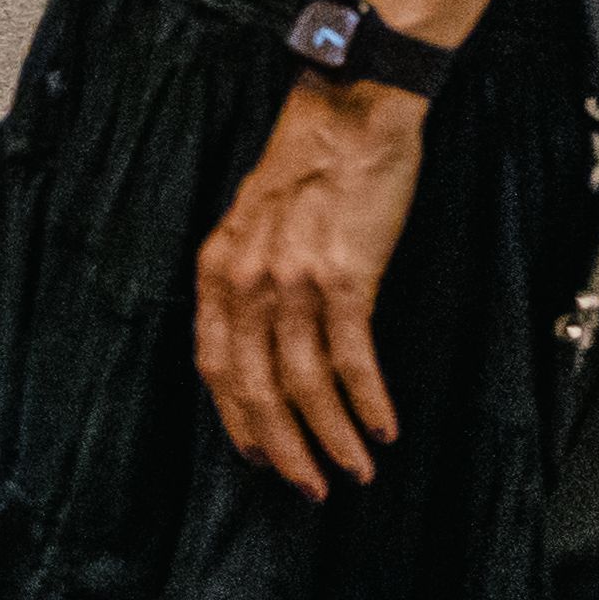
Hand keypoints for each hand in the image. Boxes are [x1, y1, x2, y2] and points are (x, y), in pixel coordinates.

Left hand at [194, 82, 427, 495]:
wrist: (350, 110)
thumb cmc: (311, 163)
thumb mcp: (256, 222)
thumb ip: (251, 279)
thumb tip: (264, 340)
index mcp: (218, 269)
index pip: (214, 366)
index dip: (237, 420)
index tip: (260, 458)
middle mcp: (246, 280)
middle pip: (255, 388)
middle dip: (284, 448)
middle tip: (311, 488)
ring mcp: (293, 279)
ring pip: (304, 383)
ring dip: (332, 438)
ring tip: (356, 471)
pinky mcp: (346, 275)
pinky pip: (352, 357)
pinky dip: (367, 402)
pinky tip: (384, 428)